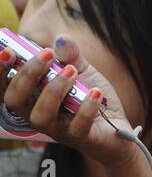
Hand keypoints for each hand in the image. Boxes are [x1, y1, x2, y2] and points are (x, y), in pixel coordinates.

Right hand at [0, 35, 137, 169]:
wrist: (116, 127)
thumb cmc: (89, 97)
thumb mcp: (81, 71)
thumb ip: (70, 56)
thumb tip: (62, 39)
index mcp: (31, 99)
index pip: (5, 88)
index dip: (0, 71)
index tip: (8, 51)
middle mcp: (37, 115)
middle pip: (15, 100)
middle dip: (27, 75)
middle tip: (47, 54)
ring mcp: (57, 129)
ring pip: (41, 115)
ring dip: (54, 89)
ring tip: (72, 71)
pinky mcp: (80, 138)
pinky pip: (77, 127)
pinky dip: (86, 108)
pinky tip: (96, 92)